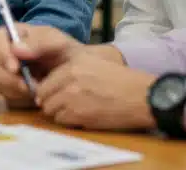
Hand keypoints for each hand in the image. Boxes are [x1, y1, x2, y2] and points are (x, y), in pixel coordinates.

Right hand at [0, 23, 80, 107]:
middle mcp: (2, 52)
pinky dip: (20, 97)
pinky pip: (7, 94)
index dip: (1, 54)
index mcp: (10, 34)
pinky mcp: (8, 87)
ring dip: (17, 89)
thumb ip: (38, 43)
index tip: (15, 68)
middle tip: (29, 86)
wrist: (72, 69)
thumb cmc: (62, 49)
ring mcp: (3, 71)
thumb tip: (16, 49)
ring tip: (37, 88)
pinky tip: (35, 93)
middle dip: (9, 78)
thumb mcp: (56, 41)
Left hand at [34, 47, 156, 130]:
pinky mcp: (79, 114)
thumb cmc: (121, 81)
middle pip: (43, 97)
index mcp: (73, 64)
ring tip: (77, 110)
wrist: (142, 96)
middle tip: (66, 106)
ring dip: (60, 113)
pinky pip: (61, 121)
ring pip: (50, 110)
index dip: (48, 92)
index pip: (45, 82)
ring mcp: (72, 96)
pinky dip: (70, 121)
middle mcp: (69, 78)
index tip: (55, 96)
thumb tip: (48, 85)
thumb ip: (70, 71)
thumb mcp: (94, 64)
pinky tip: (84, 117)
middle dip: (52, 103)